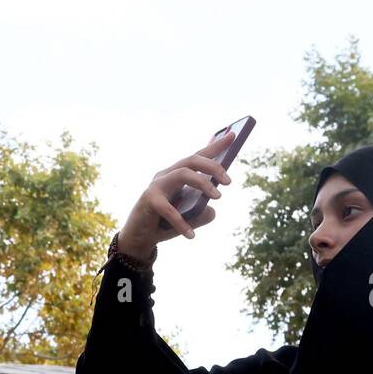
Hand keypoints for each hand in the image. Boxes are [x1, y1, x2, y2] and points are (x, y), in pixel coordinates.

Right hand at [116, 130, 233, 260]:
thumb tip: (212, 210)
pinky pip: (169, 209)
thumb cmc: (164, 225)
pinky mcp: (149, 200)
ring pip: (182, 174)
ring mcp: (156, 186)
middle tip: (229, 181)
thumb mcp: (188, 219)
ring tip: (217, 197)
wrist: (139, 239)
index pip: (197, 157)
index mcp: (177, 175)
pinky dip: (181, 222)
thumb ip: (202, 214)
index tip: (233, 134)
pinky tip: (191, 235)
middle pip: (192, 160)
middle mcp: (166, 175)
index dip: (215, 146)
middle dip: (213, 166)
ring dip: (203, 183)